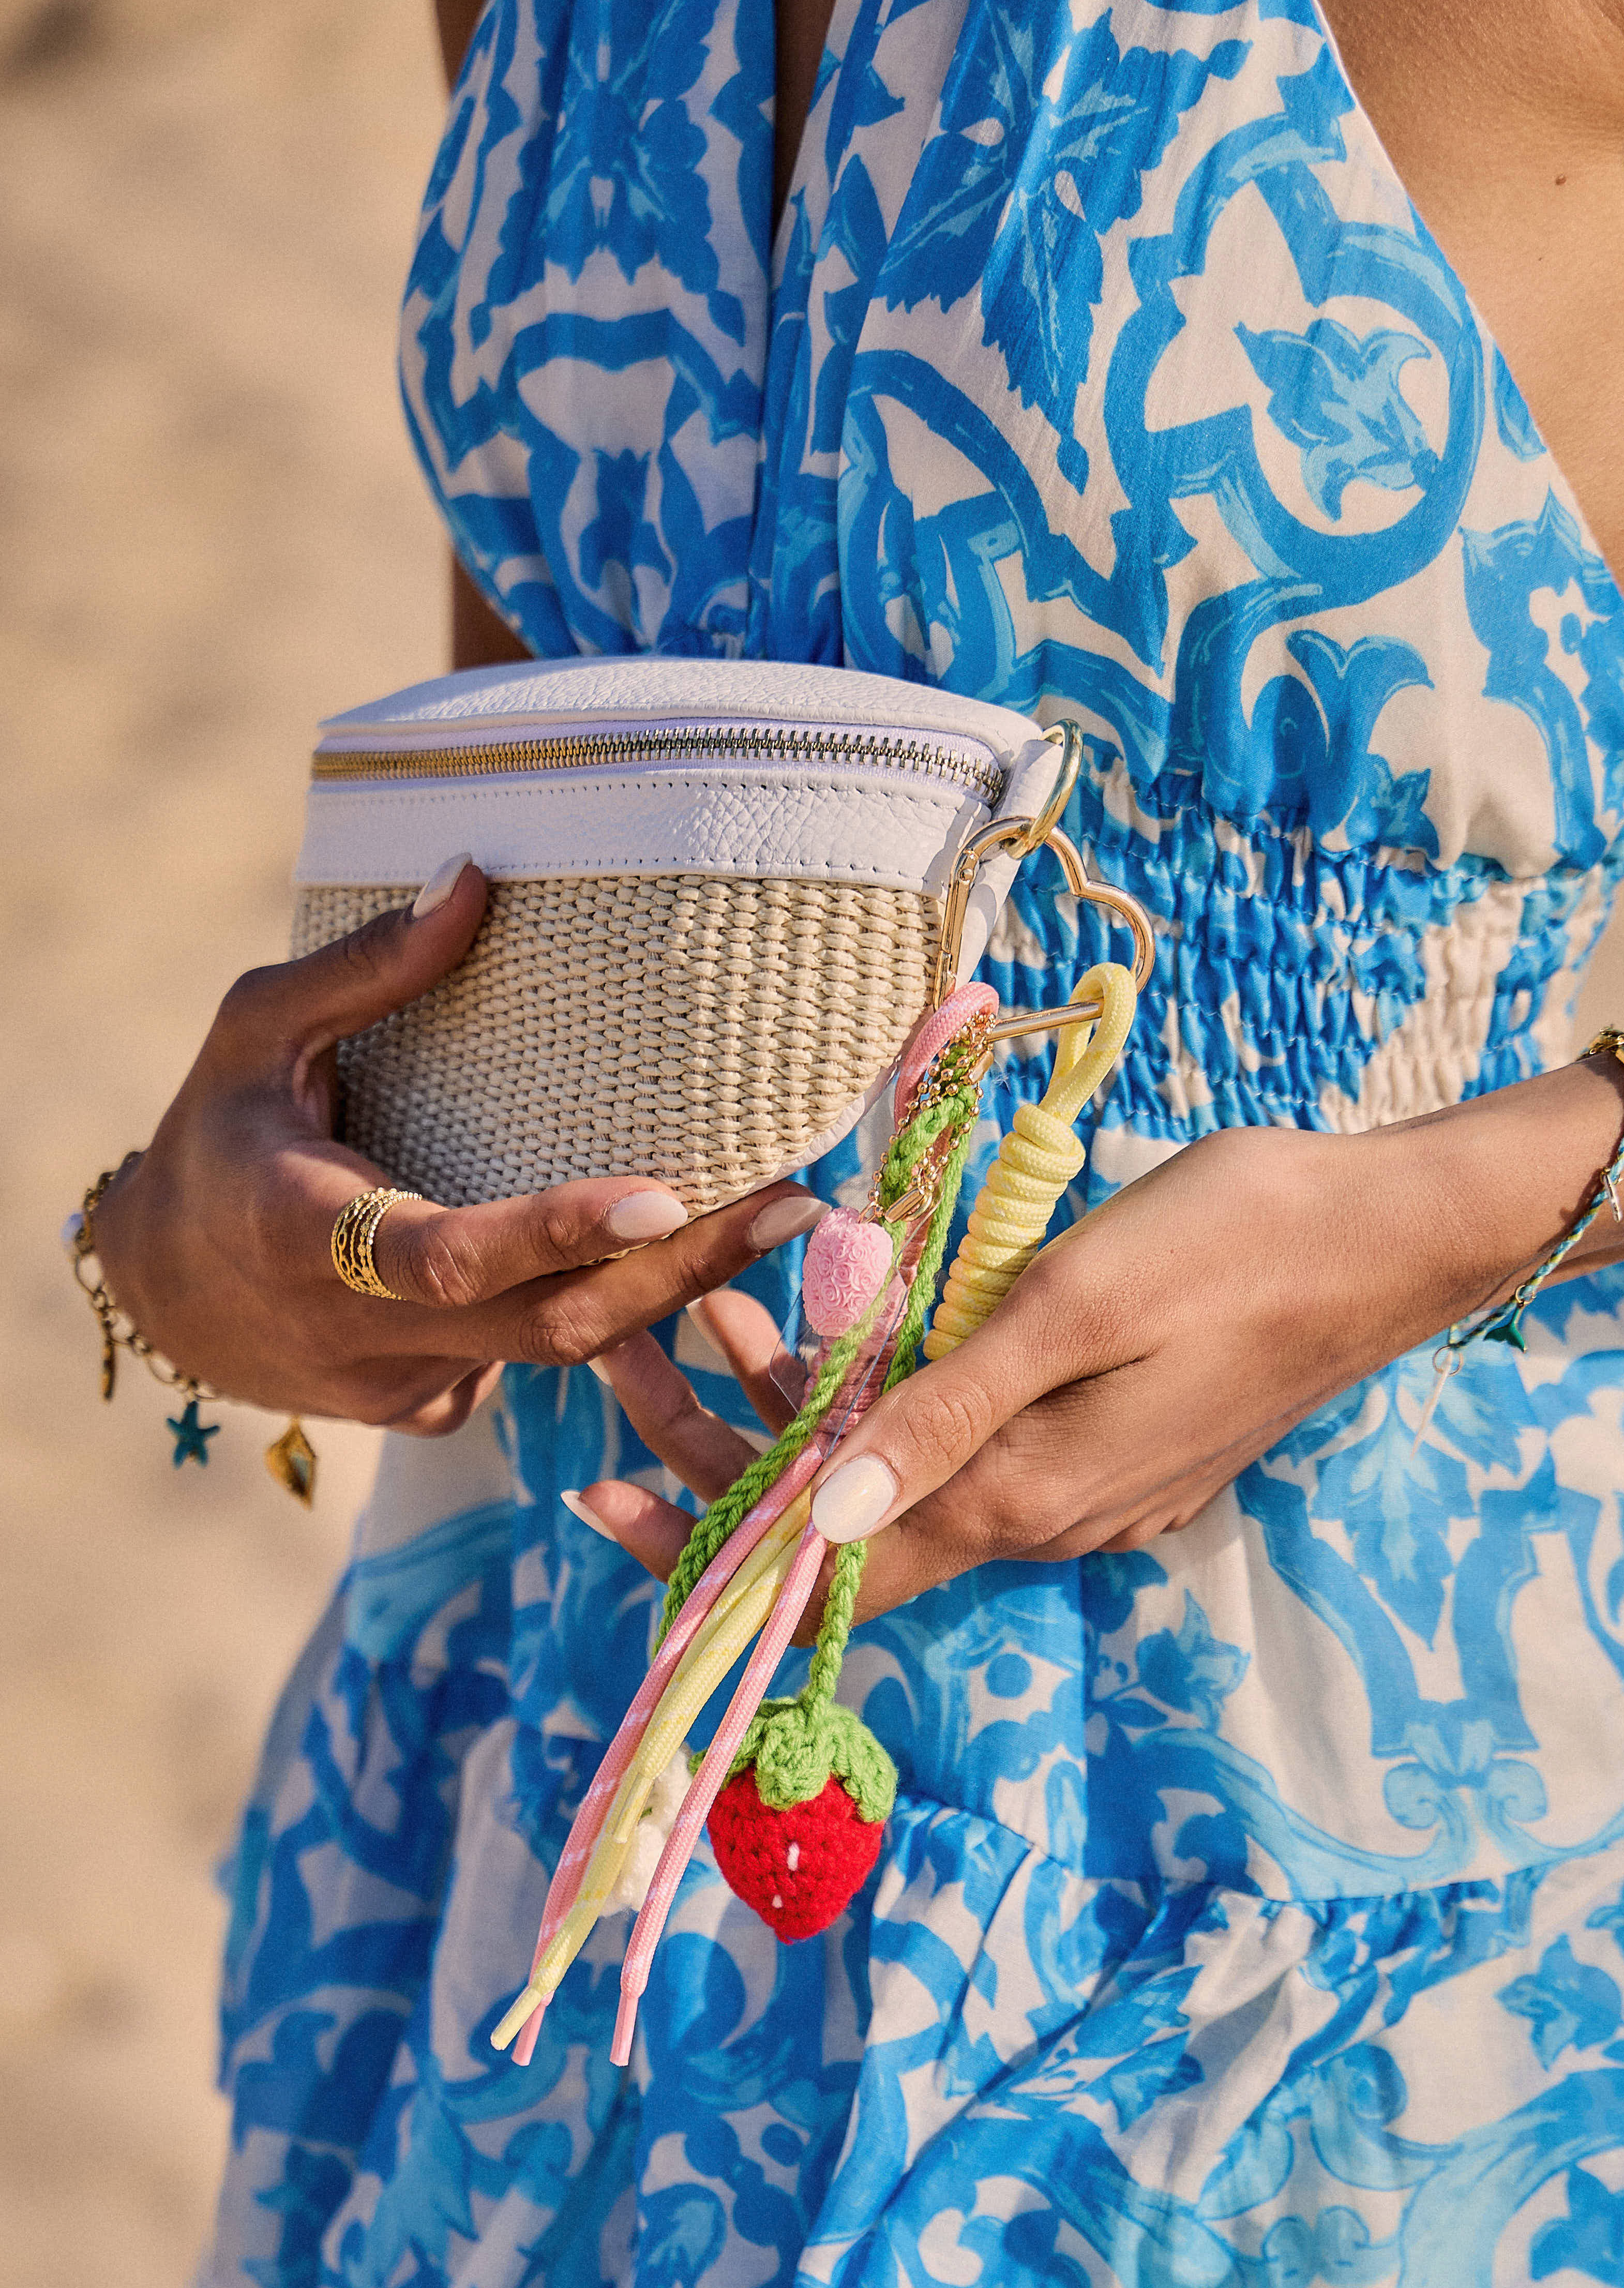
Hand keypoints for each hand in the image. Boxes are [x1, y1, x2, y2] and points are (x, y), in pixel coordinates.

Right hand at [91, 861, 826, 1434]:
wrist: (157, 1292)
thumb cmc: (213, 1133)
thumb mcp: (254, 1031)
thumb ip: (364, 967)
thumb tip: (475, 876)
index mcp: (306, 1234)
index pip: (452, 1253)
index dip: (556, 1233)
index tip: (664, 1199)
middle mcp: (360, 1331)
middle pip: (550, 1326)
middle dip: (683, 1273)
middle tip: (801, 1207)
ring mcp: (402, 1386)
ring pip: (560, 1357)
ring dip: (674, 1296)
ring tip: (785, 1223)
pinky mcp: (429, 1411)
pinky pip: (535, 1369)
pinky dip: (612, 1319)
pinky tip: (687, 1264)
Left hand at [571, 1119, 1527, 1620]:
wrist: (1394, 1239)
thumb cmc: (1238, 1242)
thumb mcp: (1074, 1305)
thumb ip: (944, 1412)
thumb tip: (818, 1522)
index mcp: (1018, 1495)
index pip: (829, 1572)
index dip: (709, 1554)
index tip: (596, 1505)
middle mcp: (1041, 1518)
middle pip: (847, 1532)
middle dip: (724, 1461)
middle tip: (627, 1366)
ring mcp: (1084, 1493)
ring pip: (902, 1486)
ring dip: (803, 1416)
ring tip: (720, 1312)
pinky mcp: (1113, 1452)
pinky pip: (966, 1451)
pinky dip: (885, 1401)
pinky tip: (854, 1317)